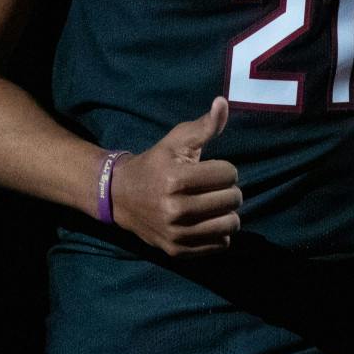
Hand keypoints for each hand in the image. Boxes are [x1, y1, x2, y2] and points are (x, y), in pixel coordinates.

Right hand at [111, 97, 241, 256]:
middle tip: (213, 187)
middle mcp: (176, 209)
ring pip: (230, 225)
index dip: (224, 169)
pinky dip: (219, 233)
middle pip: (232, 199)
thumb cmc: (154, 164)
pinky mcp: (178, 250)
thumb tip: (222, 102)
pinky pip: (220, 244)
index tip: (211, 170)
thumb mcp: (175, 141)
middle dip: (228, 190)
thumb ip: (203, 126)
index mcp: (176, 179)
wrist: (120, 196)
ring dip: (228, 213)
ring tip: (214, 205)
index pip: (229, 174)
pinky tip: (207, 221)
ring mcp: (177, 233)